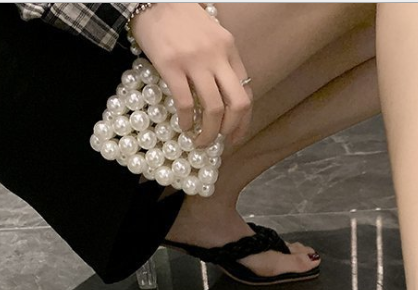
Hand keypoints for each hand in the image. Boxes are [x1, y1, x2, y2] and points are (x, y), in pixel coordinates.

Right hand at [130, 3, 252, 145]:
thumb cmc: (182, 21)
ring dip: (208, 132)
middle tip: (219, 140)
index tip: (235, 137)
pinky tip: (183, 125)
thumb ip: (222, 63)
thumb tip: (225, 102)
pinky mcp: (171, 65)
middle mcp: (217, 56)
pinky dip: (186, 120)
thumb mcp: (212, 37)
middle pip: (237, 104)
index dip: (244, 121)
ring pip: (213, 108)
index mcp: (230, 50)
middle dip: (231, 130)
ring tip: (199, 140)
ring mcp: (195, 60)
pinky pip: (185, 103)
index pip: (246, 93)